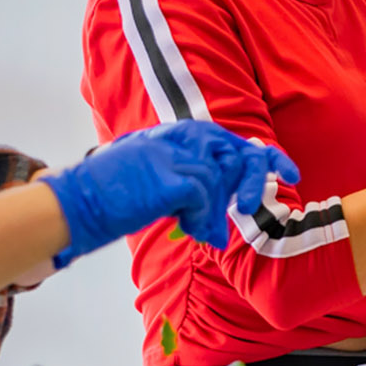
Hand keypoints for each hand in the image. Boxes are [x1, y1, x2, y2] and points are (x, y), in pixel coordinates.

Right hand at [39, 121, 299, 267]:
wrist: (76, 203)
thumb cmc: (109, 197)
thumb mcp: (151, 179)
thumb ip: (186, 180)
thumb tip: (217, 206)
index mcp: (173, 134)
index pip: (228, 139)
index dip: (263, 156)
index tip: (289, 174)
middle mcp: (176, 137)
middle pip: (236, 151)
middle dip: (257, 176)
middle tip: (261, 200)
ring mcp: (173, 154)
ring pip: (220, 181)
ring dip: (214, 213)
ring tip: (199, 230)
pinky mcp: (171, 177)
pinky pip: (206, 198)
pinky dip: (203, 220)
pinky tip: (190, 231)